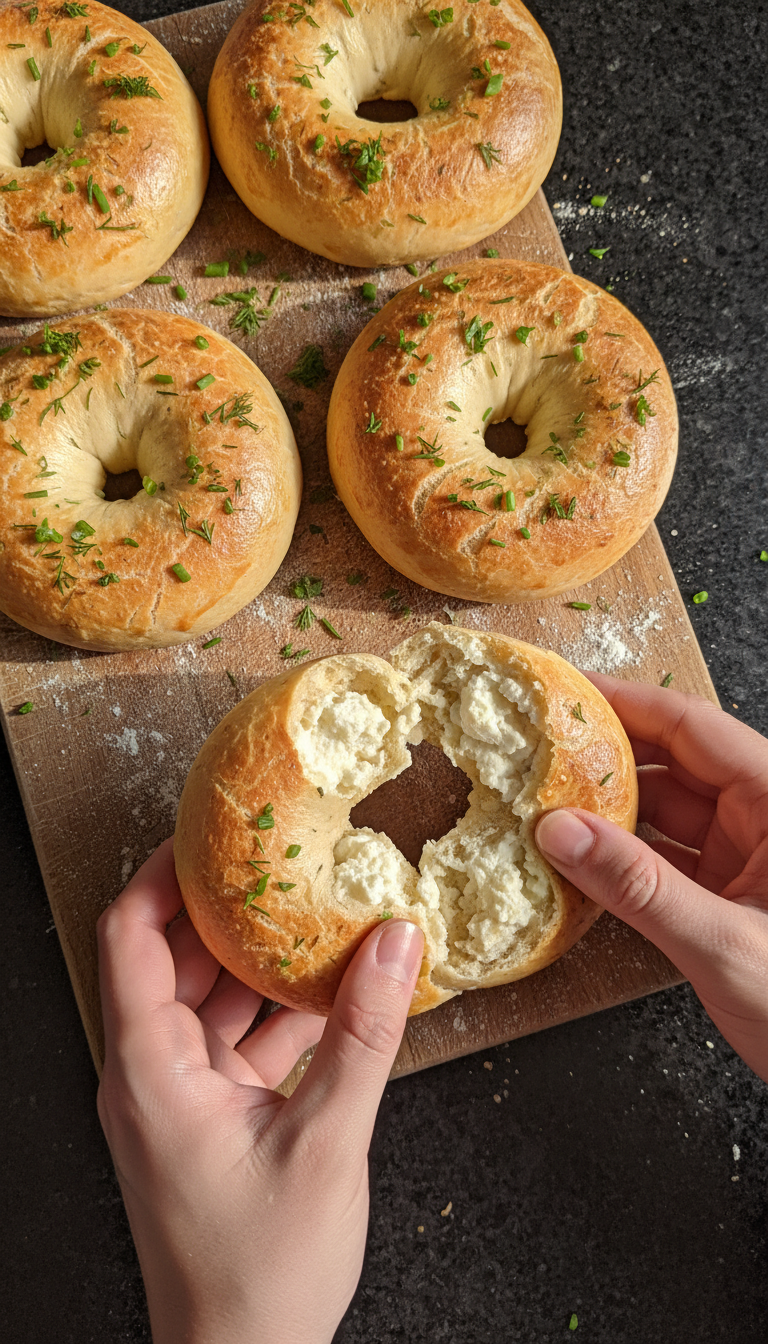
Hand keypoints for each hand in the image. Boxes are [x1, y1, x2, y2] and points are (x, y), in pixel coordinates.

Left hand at [96, 839, 423, 1343]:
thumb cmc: (259, 1276)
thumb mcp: (326, 1142)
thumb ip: (364, 1036)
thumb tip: (396, 945)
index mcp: (149, 1072)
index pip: (129, 937)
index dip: (161, 874)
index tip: (208, 833)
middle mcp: (150, 1076)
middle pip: (172, 959)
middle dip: (225, 909)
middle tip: (279, 860)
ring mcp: (178, 1099)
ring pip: (210, 1001)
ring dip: (259, 963)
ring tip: (315, 913)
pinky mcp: (208, 1119)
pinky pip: (237, 1043)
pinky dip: (278, 1015)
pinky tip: (332, 992)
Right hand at [535, 676, 767, 1082]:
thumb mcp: (725, 944)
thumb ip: (639, 888)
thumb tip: (559, 832)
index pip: (695, 727)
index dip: (628, 702)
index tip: (565, 693)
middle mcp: (765, 820)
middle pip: (675, 765)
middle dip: (605, 758)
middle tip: (536, 751)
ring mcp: (749, 859)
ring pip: (665, 815)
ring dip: (607, 815)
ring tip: (542, 805)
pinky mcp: (732, 898)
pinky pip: (667, 862)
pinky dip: (622, 862)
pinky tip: (575, 863)